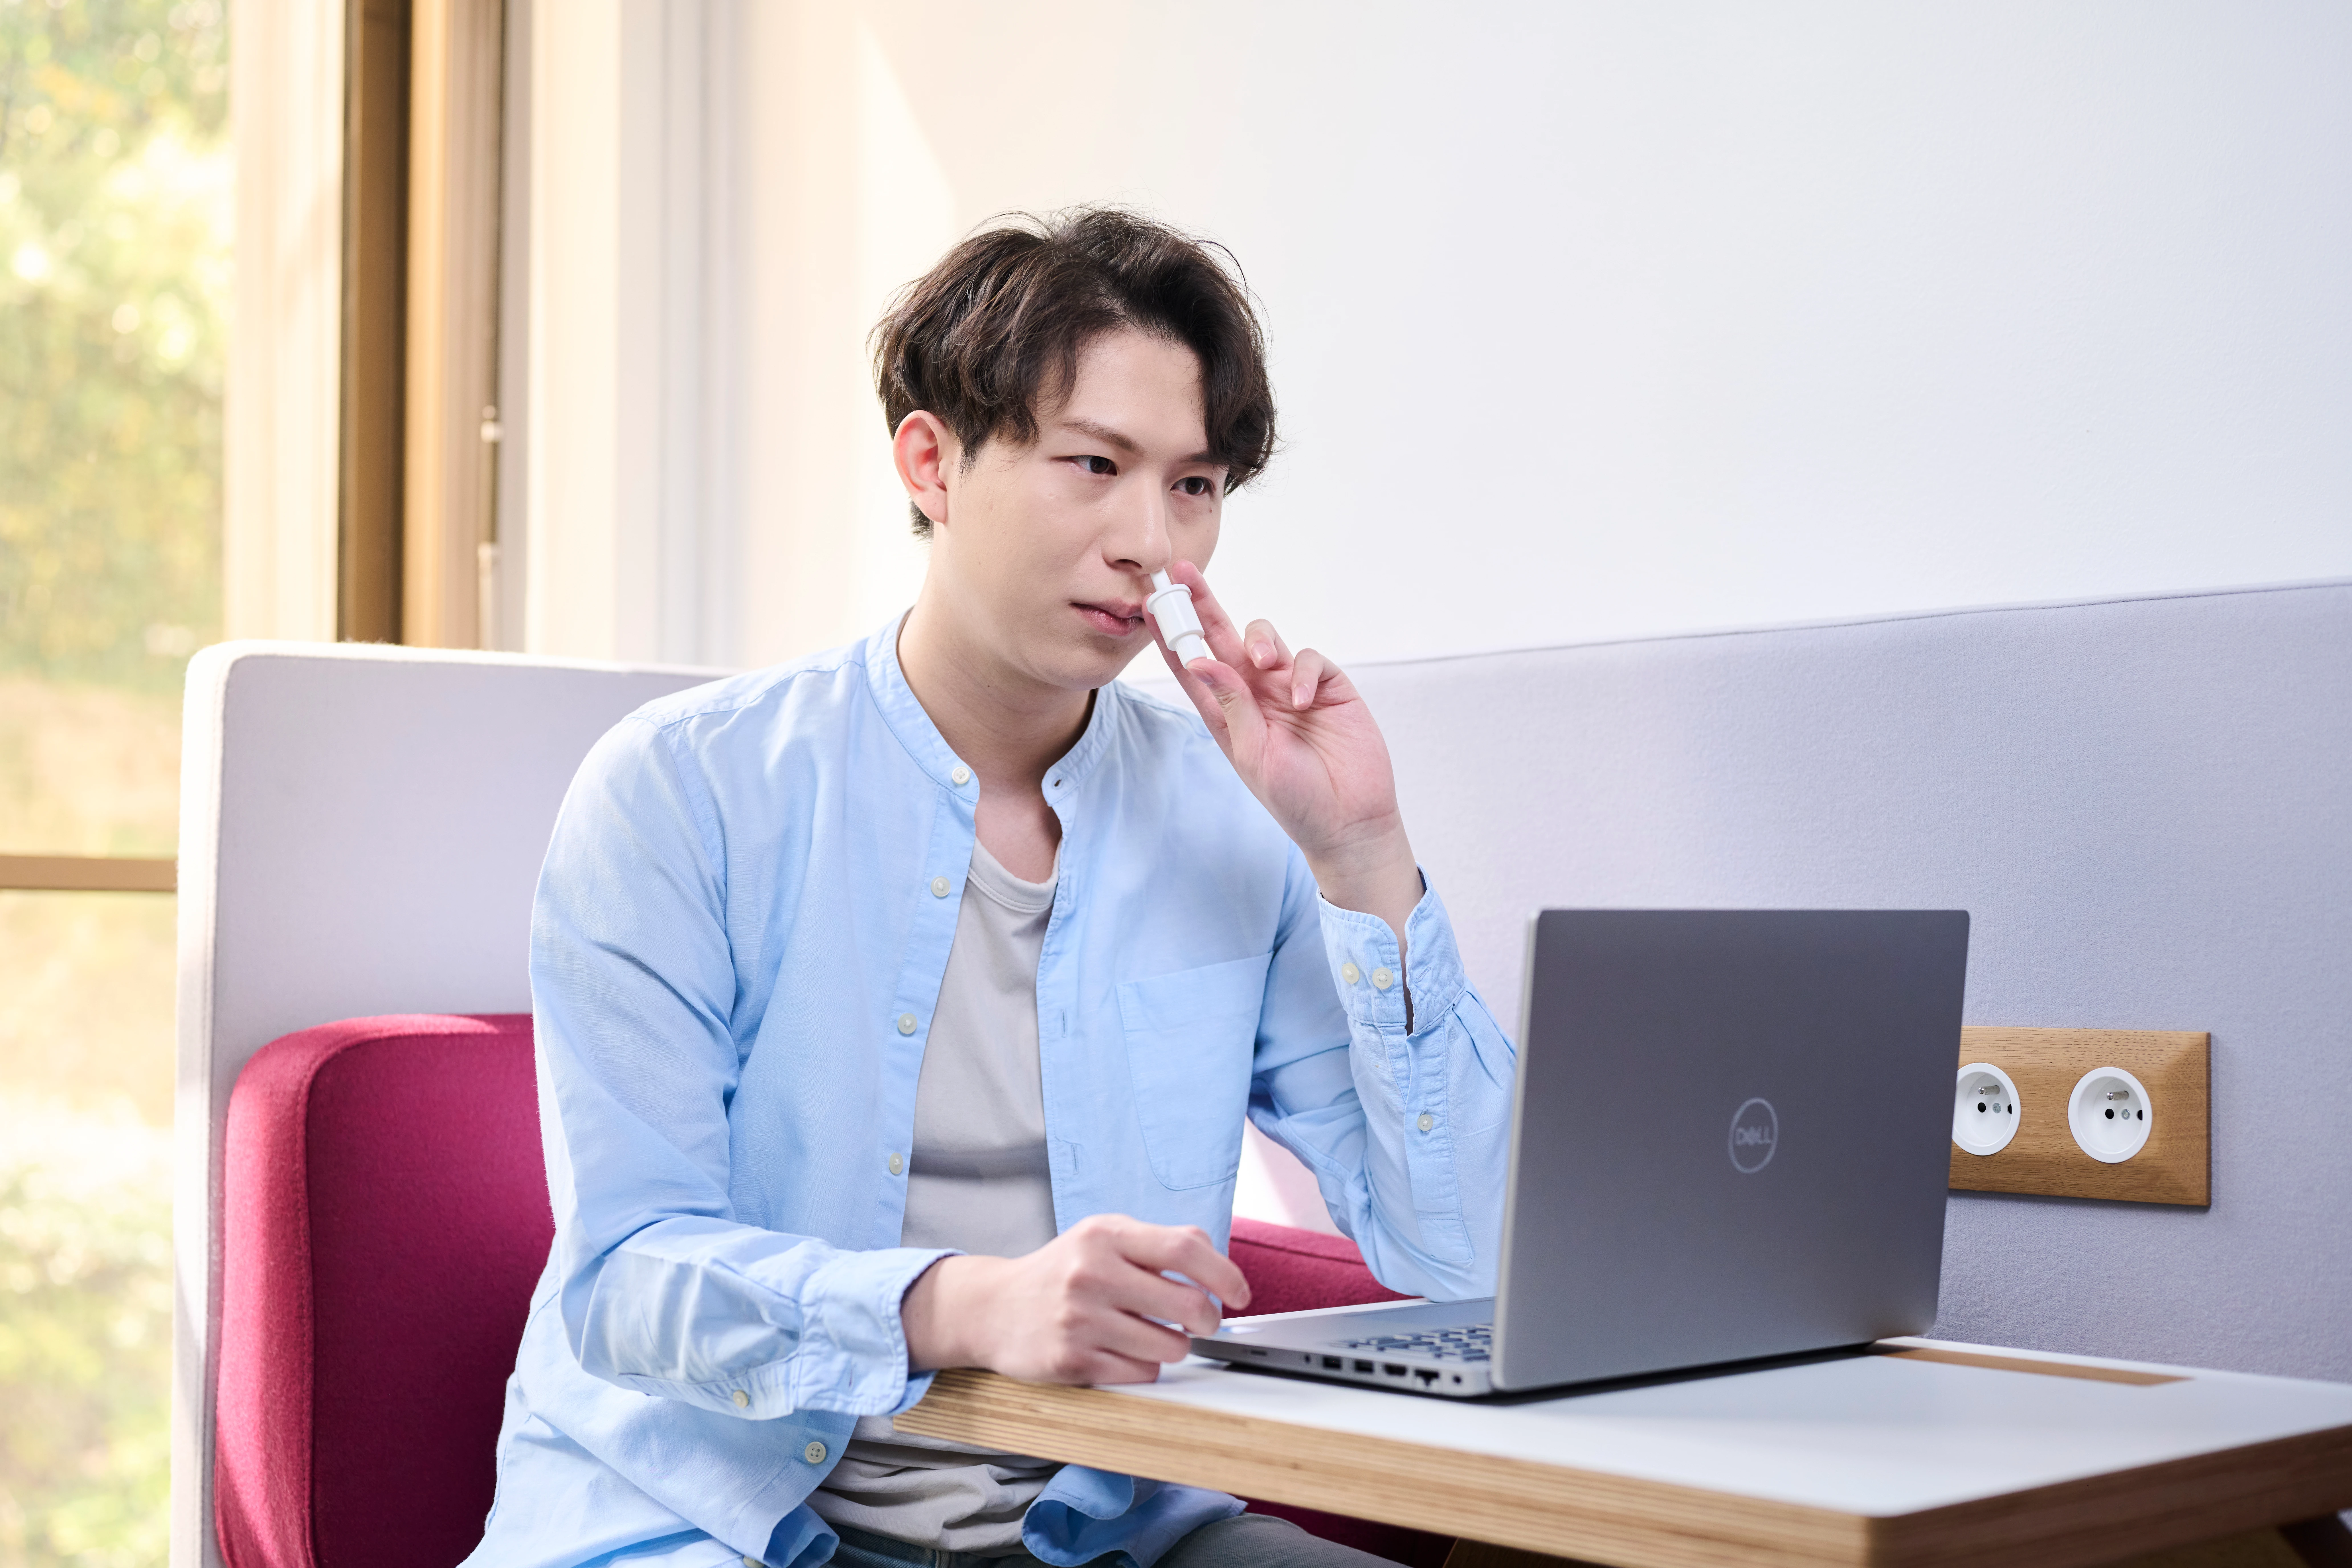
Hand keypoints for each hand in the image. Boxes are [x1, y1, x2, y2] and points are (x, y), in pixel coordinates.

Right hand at [899, 1213, 1250, 1383]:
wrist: (993, 1308)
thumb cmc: (1060, 1271)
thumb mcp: (1102, 1237)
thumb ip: (1155, 1243)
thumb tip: (1216, 1263)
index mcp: (1105, 1234)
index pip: (1185, 1247)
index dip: (1225, 1274)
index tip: (1239, 1294)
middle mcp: (1092, 1273)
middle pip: (1187, 1303)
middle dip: (1206, 1320)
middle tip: (1199, 1321)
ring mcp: (1080, 1319)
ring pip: (1169, 1345)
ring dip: (1173, 1346)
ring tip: (1150, 1334)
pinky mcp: (1071, 1360)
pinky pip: (1140, 1373)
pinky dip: (1143, 1366)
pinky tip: (1122, 1352)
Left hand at [1153, 562, 1422, 944]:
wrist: (1349, 821)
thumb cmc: (1296, 799)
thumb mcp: (1251, 755)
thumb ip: (1230, 706)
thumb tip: (1200, 661)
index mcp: (1227, 714)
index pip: (1193, 666)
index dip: (1171, 637)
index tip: (1148, 607)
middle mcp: (1255, 694)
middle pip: (1223, 638)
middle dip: (1204, 605)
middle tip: (1184, 573)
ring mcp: (1290, 688)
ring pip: (1265, 639)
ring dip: (1259, 640)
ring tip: (1265, 662)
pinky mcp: (1327, 687)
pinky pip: (1310, 660)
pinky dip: (1306, 671)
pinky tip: (1305, 698)